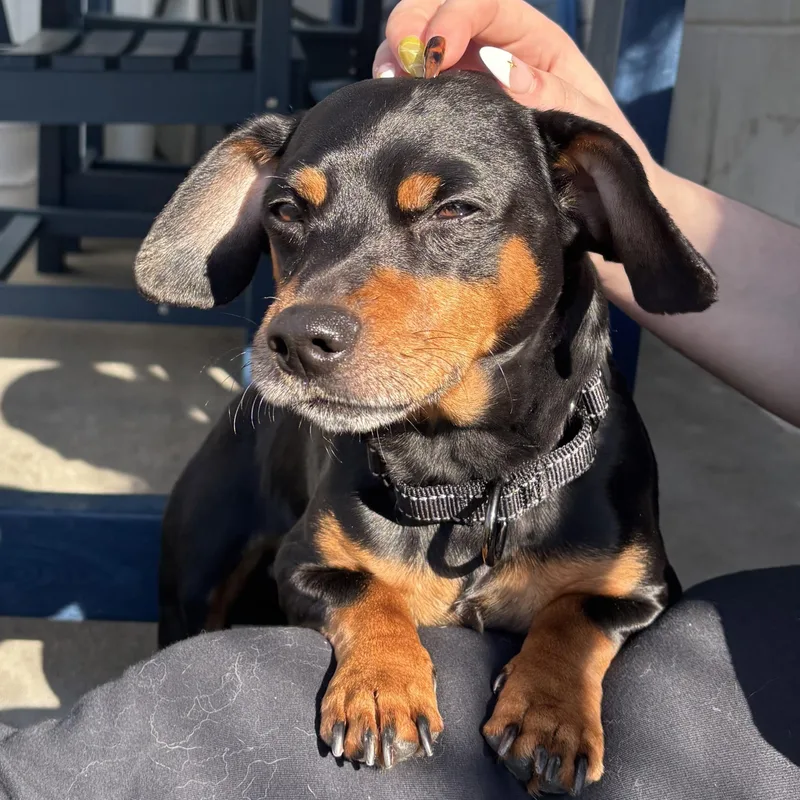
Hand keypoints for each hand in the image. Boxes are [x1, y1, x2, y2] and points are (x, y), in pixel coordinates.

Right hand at [373, 0, 659, 181]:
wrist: (593, 200)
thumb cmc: (597, 157)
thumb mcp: (586, 124)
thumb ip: (551, 93)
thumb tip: (500, 66)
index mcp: (537, 42)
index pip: (487, 3)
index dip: (454, 16)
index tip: (434, 53)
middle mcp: (498, 50)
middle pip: (443, 7)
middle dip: (413, 24)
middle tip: (401, 64)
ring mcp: (470, 79)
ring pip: (422, 42)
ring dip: (397, 54)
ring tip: (392, 86)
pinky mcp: (452, 109)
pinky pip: (417, 86)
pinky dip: (399, 87)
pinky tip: (398, 105)